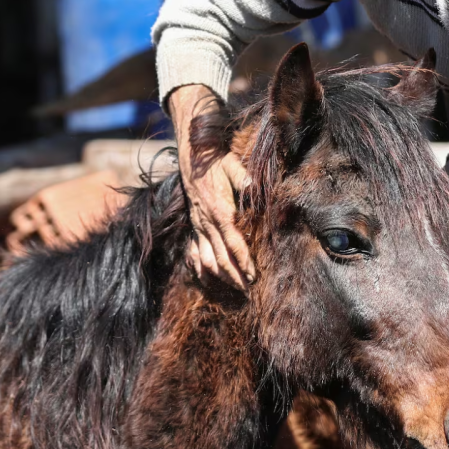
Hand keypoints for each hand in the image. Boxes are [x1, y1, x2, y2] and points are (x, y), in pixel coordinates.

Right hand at [169, 85, 256, 289]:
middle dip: (235, 276)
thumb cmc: (217, 162)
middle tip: (249, 290)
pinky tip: (208, 280)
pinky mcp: (194, 227)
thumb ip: (244, 179)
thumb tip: (255, 188)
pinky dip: (200, 269)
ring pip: (207, 259)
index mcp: (220, 211)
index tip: (254, 276)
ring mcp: (198, 227)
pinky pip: (194, 253)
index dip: (244, 262)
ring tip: (235, 288)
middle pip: (221, 258)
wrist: (193, 158)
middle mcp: (207, 223)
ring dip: (220, 276)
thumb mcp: (233, 165)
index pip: (233, 243)